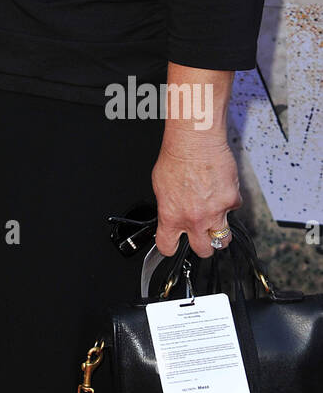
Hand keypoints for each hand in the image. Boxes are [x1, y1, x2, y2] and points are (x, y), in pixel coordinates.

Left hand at [151, 135, 241, 259]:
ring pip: (223, 238)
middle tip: (201, 235)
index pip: (168, 247)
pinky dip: (228, 203)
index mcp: (172, 216)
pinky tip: (220, 189)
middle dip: (203, 246)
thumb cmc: (176, 157)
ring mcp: (215, 212)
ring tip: (214, 218)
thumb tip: (171, 214)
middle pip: (204, 251)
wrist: (196, 141)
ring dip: (220, 232)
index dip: (170, 247)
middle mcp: (194, 219)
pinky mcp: (232, 201)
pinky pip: (233, 210)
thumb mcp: (160, 186)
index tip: (173, 245)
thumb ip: (168, 206)